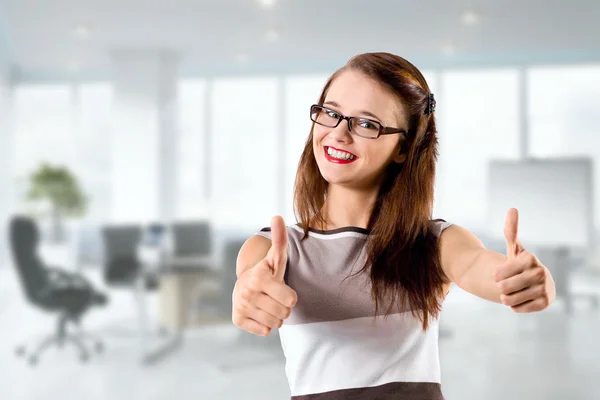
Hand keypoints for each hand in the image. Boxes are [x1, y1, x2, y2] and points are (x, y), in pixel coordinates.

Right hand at [232, 216, 297, 335]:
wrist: (245, 284)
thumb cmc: (267, 271)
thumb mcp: (276, 257)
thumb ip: (280, 239)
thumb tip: (278, 216)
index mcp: (259, 277)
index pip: (291, 300)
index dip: (290, 296)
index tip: (281, 287)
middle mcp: (247, 293)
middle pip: (284, 314)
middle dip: (283, 307)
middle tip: (274, 296)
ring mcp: (241, 307)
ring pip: (275, 324)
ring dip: (275, 316)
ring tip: (267, 303)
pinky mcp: (238, 320)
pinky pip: (265, 331)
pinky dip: (265, 324)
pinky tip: (259, 312)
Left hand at [495, 208, 554, 312]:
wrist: (538, 283)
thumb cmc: (521, 265)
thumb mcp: (515, 249)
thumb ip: (511, 231)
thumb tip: (512, 209)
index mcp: (530, 258)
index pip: (498, 274)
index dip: (496, 275)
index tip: (502, 273)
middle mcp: (540, 272)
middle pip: (503, 287)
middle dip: (502, 287)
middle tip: (509, 283)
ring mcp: (544, 288)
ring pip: (509, 299)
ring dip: (507, 297)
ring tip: (515, 291)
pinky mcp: (545, 303)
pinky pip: (517, 308)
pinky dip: (515, 306)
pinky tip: (522, 299)